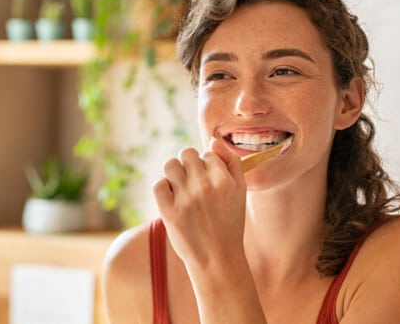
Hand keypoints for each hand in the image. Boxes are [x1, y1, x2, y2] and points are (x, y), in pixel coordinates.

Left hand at [153, 138, 246, 268]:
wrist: (217, 258)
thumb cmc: (230, 223)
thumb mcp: (241, 191)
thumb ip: (232, 162)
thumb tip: (213, 140)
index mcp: (224, 180)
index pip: (207, 154)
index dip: (207, 166)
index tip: (208, 182)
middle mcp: (204, 186)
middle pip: (187, 153)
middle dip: (189, 164)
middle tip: (193, 183)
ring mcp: (185, 199)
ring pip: (170, 165)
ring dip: (174, 173)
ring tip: (181, 188)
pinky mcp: (169, 212)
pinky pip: (158, 185)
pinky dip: (163, 189)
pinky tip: (172, 199)